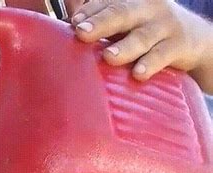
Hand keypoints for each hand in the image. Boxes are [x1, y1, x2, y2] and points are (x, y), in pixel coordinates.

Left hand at [71, 0, 211, 89]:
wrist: (193, 39)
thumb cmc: (148, 32)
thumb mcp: (126, 22)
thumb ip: (102, 19)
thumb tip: (70, 19)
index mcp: (131, 0)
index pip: (108, 1)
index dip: (91, 10)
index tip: (74, 22)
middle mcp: (148, 7)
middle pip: (122, 12)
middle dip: (101, 22)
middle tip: (81, 32)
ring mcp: (165, 25)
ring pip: (142, 36)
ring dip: (125, 47)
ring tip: (108, 57)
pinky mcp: (179, 45)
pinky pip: (163, 55)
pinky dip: (151, 63)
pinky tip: (138, 73)